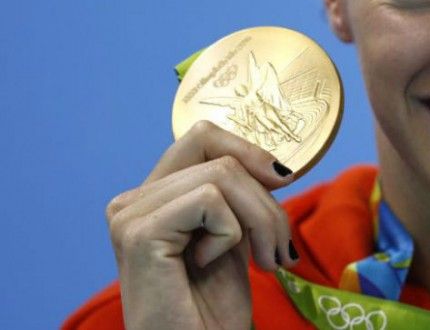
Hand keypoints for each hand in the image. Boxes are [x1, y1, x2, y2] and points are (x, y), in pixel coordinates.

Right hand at [106, 120, 299, 329]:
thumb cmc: (212, 310)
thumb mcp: (233, 236)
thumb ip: (238, 195)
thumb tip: (273, 166)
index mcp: (153, 197)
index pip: (202, 136)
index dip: (248, 150)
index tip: (282, 184)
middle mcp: (132, 201)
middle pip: (218, 153)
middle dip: (264, 196)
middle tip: (278, 246)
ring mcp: (130, 215)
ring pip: (223, 174)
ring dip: (262, 220)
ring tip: (264, 262)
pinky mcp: (138, 233)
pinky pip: (210, 200)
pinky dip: (232, 234)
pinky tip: (211, 266)